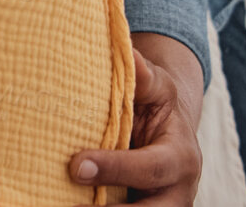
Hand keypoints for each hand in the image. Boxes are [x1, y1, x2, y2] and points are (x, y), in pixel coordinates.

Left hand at [67, 41, 203, 204]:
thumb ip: (141, 75)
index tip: (76, 166)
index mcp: (181, 156)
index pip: (151, 168)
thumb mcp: (155, 86)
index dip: (115, 169)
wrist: (170, 126)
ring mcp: (164, 206)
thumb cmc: (156, 102)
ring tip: (64, 206)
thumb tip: (126, 53)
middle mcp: (178, 190)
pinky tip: (67, 204)